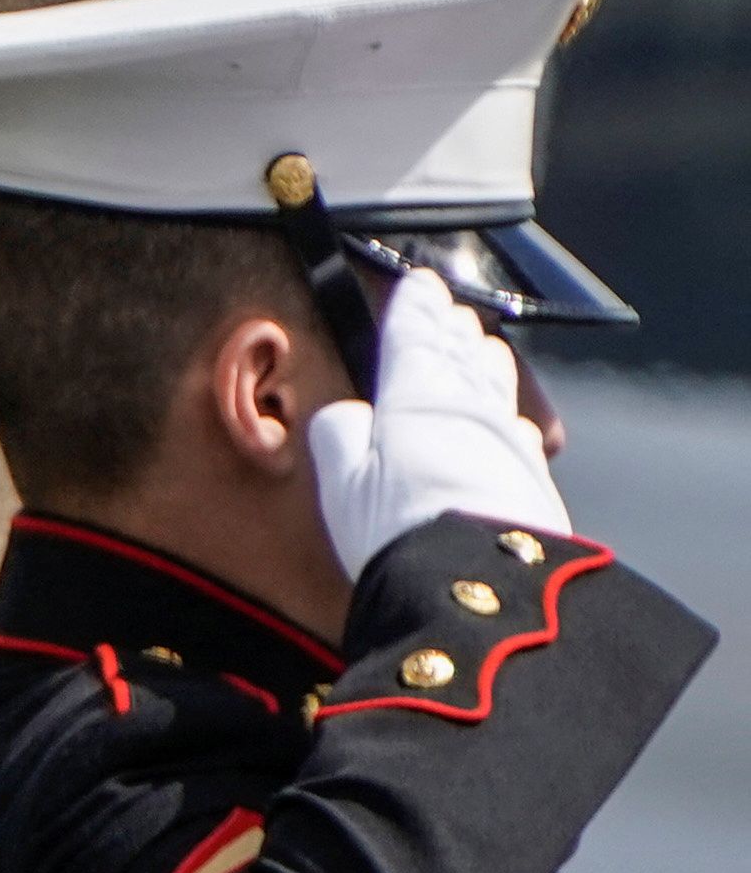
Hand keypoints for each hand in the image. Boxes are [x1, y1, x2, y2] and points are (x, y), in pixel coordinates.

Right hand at [307, 268, 569, 576]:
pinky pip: (518, 425)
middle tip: (448, 311)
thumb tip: (348, 415)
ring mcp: (508, 441)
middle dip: (453, 328)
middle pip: (463, 353)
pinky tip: (510, 415)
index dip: (416, 306)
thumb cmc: (399, 530)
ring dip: (485, 360)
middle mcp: (470, 406)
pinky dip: (507, 408)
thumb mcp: (341, 480)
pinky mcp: (534, 478)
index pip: (416, 334)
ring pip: (496, 384)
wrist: (482, 588)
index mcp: (416, 393)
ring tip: (480, 346)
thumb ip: (338, 434)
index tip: (420, 284)